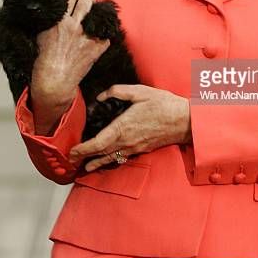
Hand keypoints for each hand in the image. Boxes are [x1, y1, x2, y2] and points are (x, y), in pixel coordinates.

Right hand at [31, 0, 109, 107]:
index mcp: (60, 20)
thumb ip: (50, 20)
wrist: (54, 81)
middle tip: (86, 2)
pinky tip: (97, 37)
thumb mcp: (41, 35)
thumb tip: (54, 9)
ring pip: (98, 13)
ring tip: (92, 16)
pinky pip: (106, 34)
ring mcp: (88, 36)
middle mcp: (74, 25)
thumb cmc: (44, 61)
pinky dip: (102, 35)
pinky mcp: (97, 47)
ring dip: (95, 13)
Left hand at [68, 84, 191, 171]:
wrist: (185, 121)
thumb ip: (118, 91)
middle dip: (85, 157)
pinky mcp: (142, 149)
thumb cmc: (164, 104)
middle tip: (72, 159)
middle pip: (101, 152)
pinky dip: (111, 159)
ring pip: (111, 157)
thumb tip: (101, 96)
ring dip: (96, 162)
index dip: (83, 149)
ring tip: (86, 166)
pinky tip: (108, 159)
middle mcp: (127, 140)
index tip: (71, 151)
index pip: (97, 142)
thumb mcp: (140, 91)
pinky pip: (122, 156)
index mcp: (123, 126)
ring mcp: (135, 147)